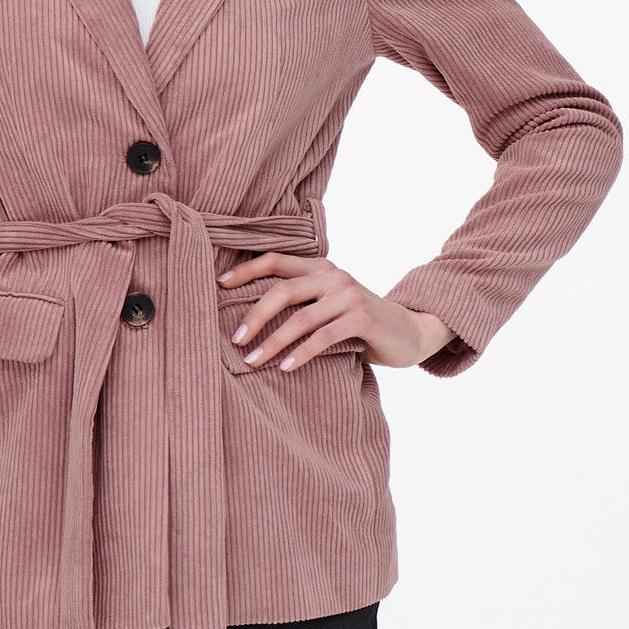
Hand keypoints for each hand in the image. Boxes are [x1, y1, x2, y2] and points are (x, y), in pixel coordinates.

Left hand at [217, 253, 454, 370]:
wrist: (408, 331)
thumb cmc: (359, 322)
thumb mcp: (329, 304)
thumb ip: (301, 301)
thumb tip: (249, 317)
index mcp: (320, 267)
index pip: (275, 261)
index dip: (246, 270)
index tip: (220, 285)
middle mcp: (333, 276)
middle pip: (282, 290)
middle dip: (253, 315)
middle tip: (234, 339)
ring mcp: (348, 295)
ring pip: (300, 318)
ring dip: (272, 341)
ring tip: (252, 360)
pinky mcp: (361, 318)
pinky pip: (322, 337)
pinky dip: (300, 353)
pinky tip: (285, 367)